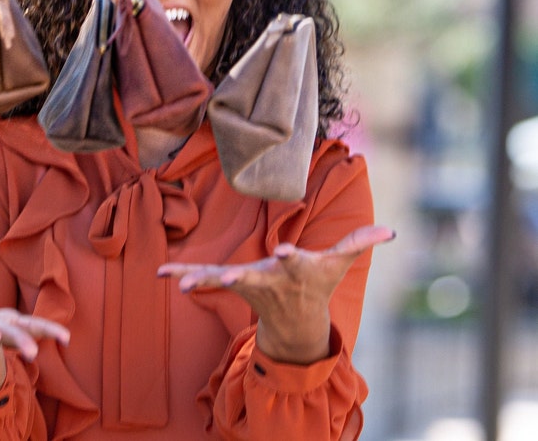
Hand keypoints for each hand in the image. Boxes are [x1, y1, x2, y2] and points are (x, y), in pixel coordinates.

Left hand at [157, 224, 393, 364]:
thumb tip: (391, 230)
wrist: (296, 321)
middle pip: (256, 278)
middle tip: (227, 280)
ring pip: (224, 281)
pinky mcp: (232, 285)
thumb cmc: (318, 283)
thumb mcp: (339, 263)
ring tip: (181, 286)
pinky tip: (161, 274)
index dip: (291, 258)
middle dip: (243, 278)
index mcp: (297, 271)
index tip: (285, 252)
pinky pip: (204, 278)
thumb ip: (358, 243)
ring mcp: (249, 284)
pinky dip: (184, 276)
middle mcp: (271, 280)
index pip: (296, 264)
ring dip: (203, 282)